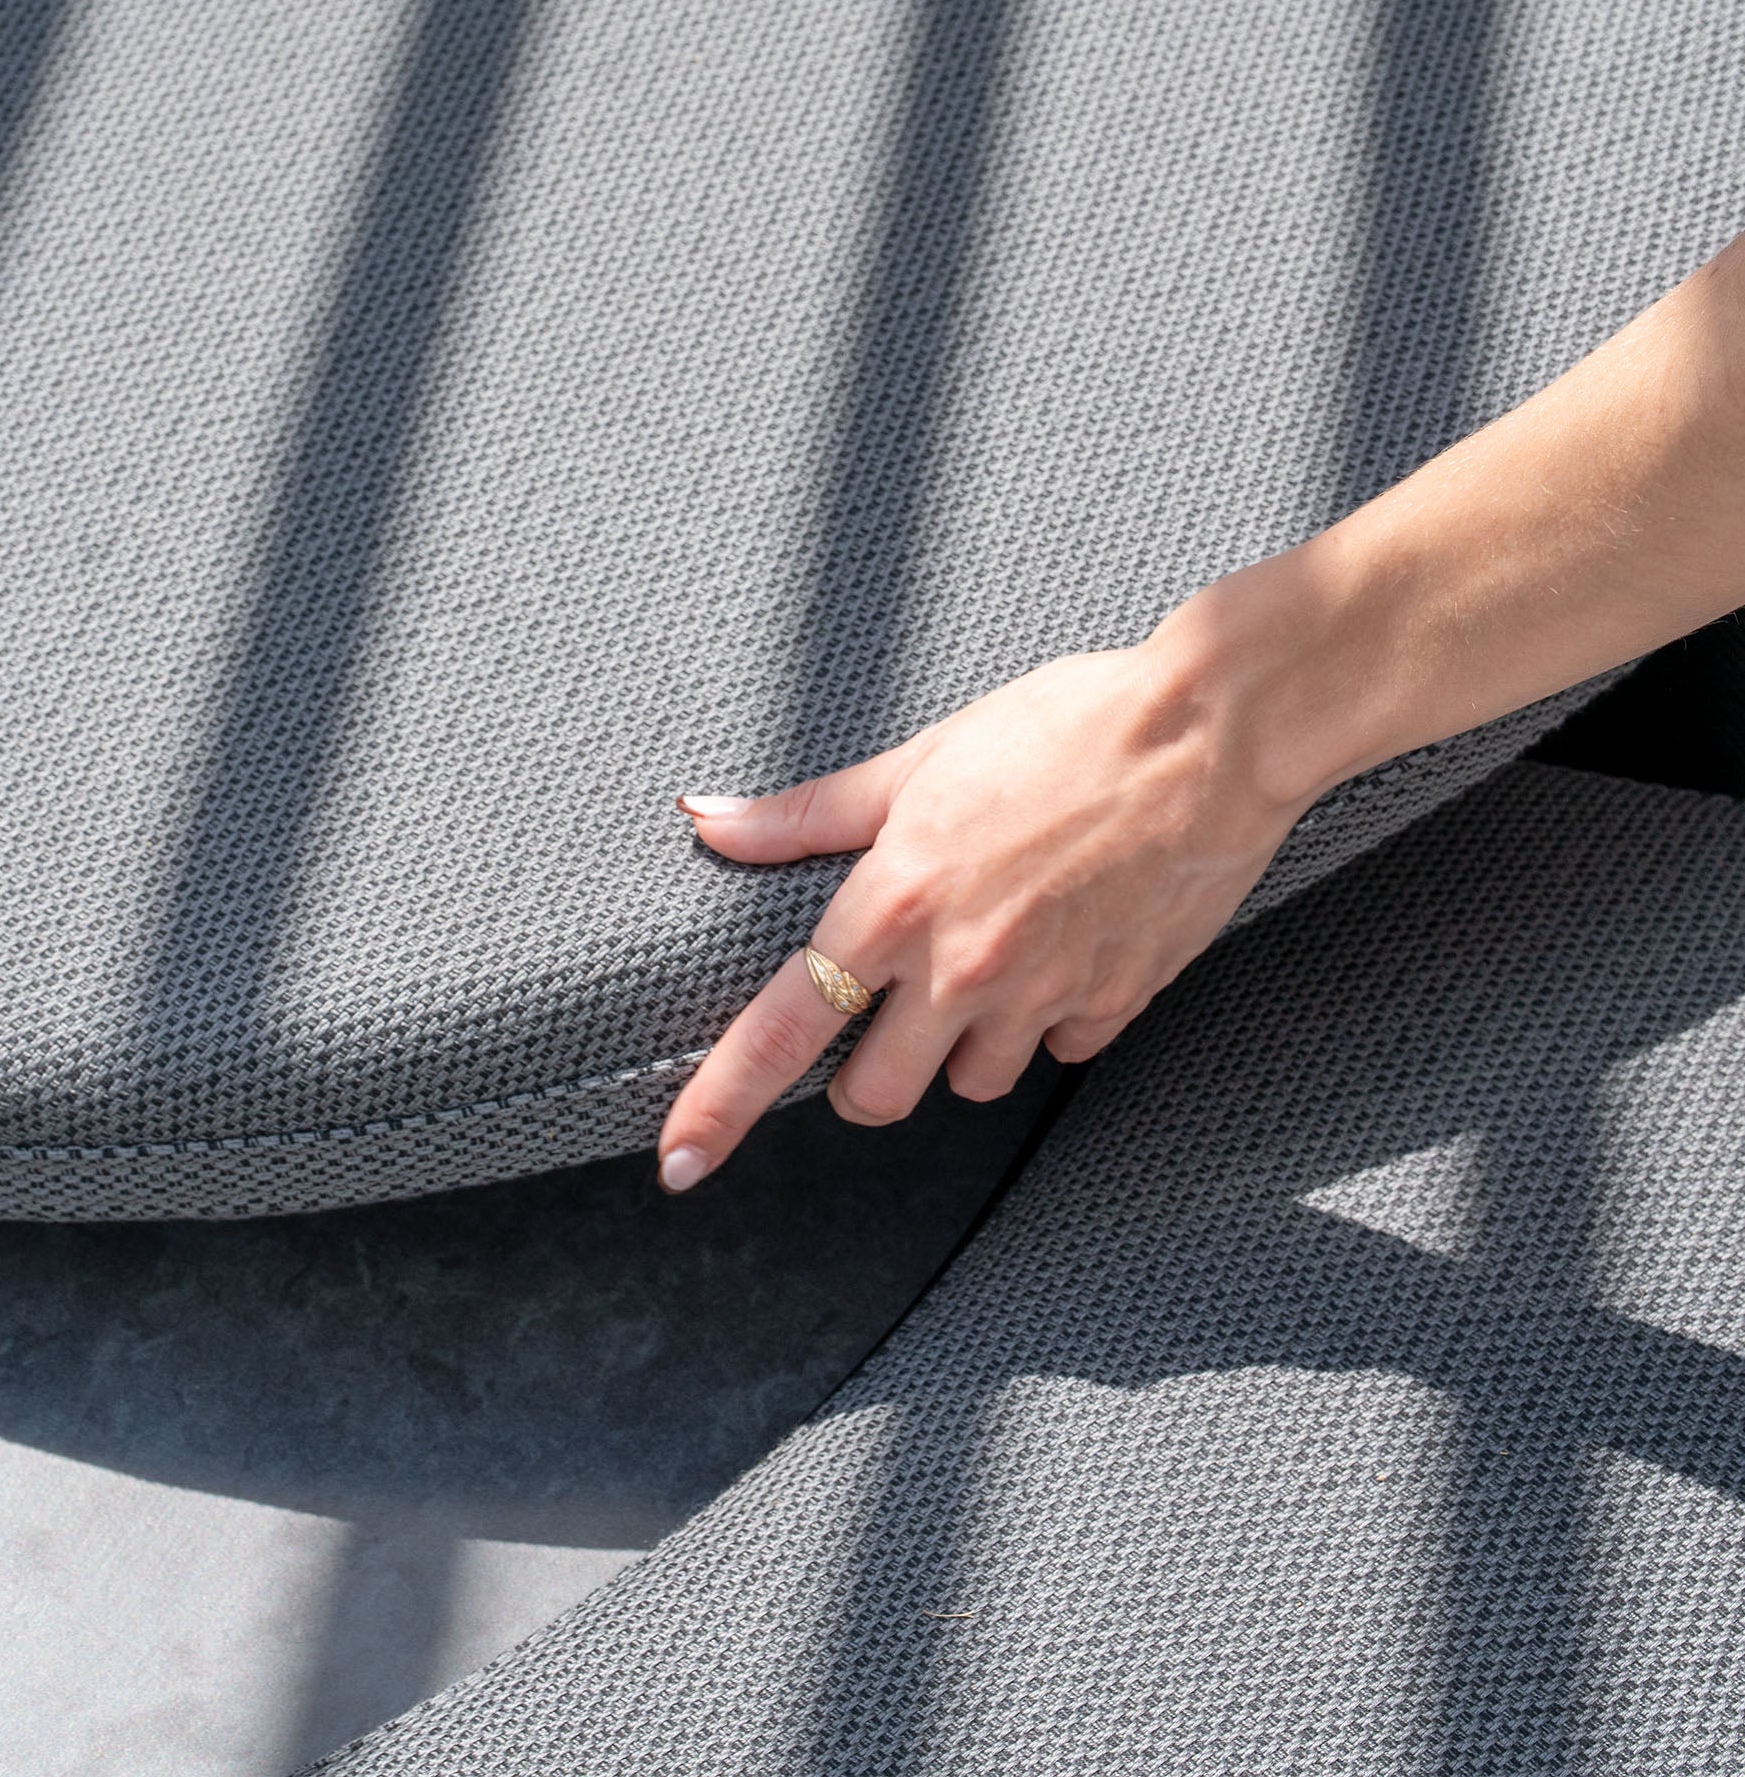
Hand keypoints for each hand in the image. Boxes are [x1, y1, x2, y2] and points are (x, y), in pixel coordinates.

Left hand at [656, 641, 1305, 1190]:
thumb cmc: (1064, 726)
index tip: (677, 1162)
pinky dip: (1048, 1022)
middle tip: (882, 1019)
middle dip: (864, 1076)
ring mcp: (1042, 994)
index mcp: (894, 902)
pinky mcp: (1115, 1003)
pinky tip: (1061, 952)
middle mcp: (960, 967)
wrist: (1211, 732)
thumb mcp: (919, 758)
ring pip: (970, 1083)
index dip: (720, 1105)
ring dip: (961, 1047)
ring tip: (988, 961)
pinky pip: (1057, 1051)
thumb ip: (809, 814)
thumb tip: (709, 821)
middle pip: (874, 1096)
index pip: (781, 1031)